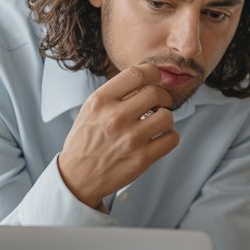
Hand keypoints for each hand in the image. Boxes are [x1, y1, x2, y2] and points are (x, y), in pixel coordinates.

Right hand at [57, 64, 178, 208]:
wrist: (78, 177)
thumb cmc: (86, 140)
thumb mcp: (91, 109)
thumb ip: (115, 93)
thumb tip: (146, 79)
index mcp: (100, 101)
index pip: (136, 74)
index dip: (152, 73)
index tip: (155, 78)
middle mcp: (115, 118)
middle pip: (155, 93)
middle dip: (163, 96)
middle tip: (160, 103)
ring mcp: (130, 139)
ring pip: (167, 116)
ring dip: (166, 117)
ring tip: (157, 123)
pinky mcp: (142, 158)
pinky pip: (172, 138)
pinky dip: (169, 137)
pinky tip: (159, 138)